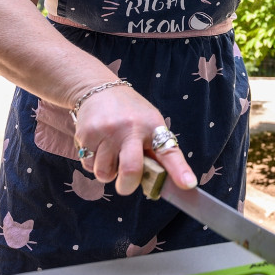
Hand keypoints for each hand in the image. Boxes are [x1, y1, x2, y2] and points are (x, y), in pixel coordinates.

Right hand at [73, 86, 197, 194]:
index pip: (169, 152)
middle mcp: (130, 128)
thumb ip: (157, 151)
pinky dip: (94, 163)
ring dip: (108, 172)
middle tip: (126, 183)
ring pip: (105, 173)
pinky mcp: (86, 135)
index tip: (188, 184)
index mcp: (153, 126)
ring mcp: (106, 132)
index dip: (179, 171)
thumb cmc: (130, 112)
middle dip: (128, 186)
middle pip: (131, 170)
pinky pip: (89, 166)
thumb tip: (170, 184)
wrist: (97, 89)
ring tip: (111, 154)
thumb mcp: (150, 122)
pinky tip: (99, 147)